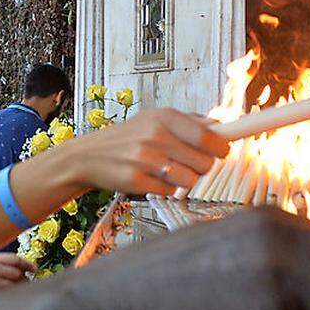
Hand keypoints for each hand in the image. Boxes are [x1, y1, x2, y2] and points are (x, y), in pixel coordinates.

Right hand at [0, 253, 34, 297]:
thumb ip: (7, 264)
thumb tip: (27, 269)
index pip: (15, 259)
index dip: (27, 264)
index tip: (34, 269)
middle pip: (18, 274)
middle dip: (23, 278)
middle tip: (23, 281)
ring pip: (15, 285)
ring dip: (18, 287)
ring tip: (13, 288)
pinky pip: (9, 294)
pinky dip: (12, 294)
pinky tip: (9, 294)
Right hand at [52, 108, 228, 195]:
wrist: (87, 156)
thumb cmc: (126, 138)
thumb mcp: (154, 119)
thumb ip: (189, 121)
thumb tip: (221, 125)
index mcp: (164, 117)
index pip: (210, 136)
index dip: (222, 148)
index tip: (223, 151)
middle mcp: (155, 136)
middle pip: (205, 163)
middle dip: (201, 167)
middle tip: (186, 162)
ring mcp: (145, 160)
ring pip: (190, 181)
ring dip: (184, 180)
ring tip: (167, 171)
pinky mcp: (136, 181)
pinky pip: (169, 192)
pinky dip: (165, 190)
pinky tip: (152, 180)